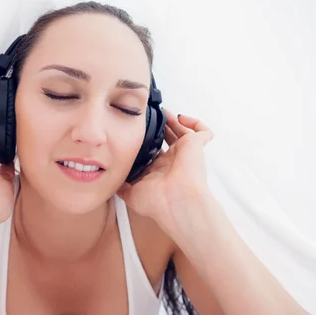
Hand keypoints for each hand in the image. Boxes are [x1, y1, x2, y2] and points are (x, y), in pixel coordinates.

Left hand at [117, 109, 214, 229]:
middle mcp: (172, 161)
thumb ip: (121, 185)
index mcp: (158, 170)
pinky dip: (195, 123)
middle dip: (159, 127)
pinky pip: (203, 131)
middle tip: (148, 118)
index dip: (145, 141)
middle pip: (166, 138)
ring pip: (182, 131)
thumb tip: (113, 181)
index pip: (152, 151)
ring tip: (161, 112)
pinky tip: (181, 119)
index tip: (136, 132)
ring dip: (172, 120)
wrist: (176, 202)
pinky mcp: (196, 146)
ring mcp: (185, 153)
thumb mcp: (130, 194)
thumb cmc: (157, 202)